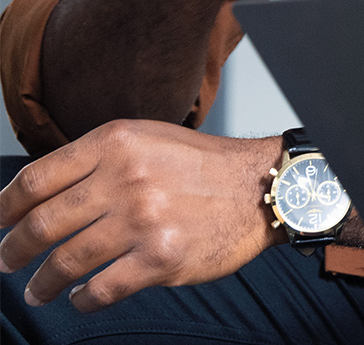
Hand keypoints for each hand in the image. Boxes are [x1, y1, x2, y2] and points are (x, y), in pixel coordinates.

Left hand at [0, 120, 282, 311]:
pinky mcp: (161, 258)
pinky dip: (81, 299)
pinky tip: (80, 298)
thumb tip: (37, 194)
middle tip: (5, 260)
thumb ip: (97, 158)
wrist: (262, 188)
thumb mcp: (148, 139)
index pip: (35, 179)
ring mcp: (143, 220)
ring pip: (65, 261)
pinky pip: (100, 289)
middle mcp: (126, 179)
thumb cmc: (204, 166)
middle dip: (12, 250)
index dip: (3, 208)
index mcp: (117, 143)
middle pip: (41, 224)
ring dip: (41, 282)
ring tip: (37, 290)